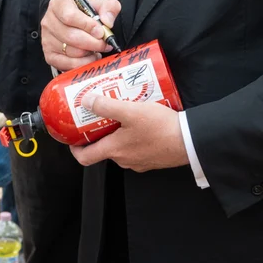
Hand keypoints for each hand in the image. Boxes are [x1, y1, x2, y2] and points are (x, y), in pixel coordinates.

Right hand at [41, 0, 119, 72]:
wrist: (74, 24)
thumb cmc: (86, 14)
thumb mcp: (100, 4)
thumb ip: (109, 7)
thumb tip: (107, 21)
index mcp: (58, 5)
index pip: (69, 16)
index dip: (87, 25)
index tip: (101, 31)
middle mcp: (48, 22)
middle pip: (71, 36)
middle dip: (93, 42)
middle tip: (105, 44)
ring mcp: (47, 40)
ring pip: (71, 51)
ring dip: (89, 52)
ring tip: (97, 49)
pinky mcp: (49, 56)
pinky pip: (68, 64)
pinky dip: (83, 63)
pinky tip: (90, 57)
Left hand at [69, 95, 188, 172]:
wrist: (190, 141)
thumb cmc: (161, 128)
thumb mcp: (130, 112)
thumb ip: (106, 106)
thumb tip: (87, 101)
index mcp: (115, 150)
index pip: (86, 158)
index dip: (75, 149)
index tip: (72, 138)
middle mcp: (125, 159)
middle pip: (103, 149)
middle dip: (99, 133)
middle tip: (99, 116)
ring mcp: (139, 161)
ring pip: (121, 147)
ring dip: (118, 133)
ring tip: (122, 113)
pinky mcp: (153, 157)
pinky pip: (137, 147)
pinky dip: (133, 135)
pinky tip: (141, 121)